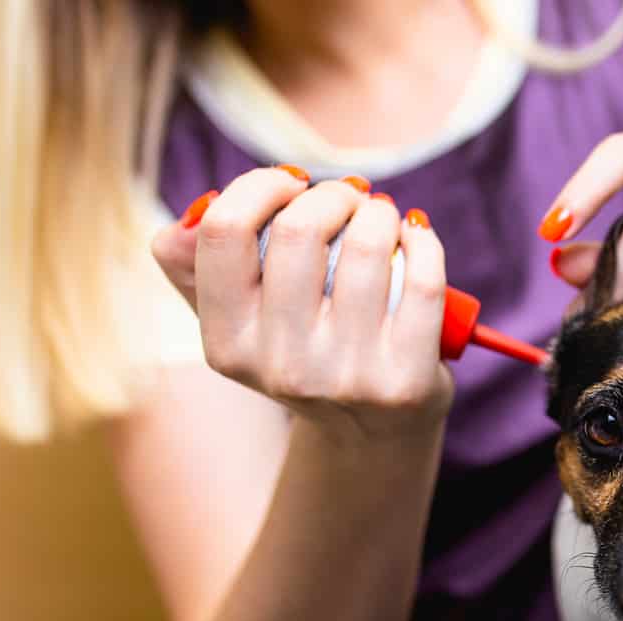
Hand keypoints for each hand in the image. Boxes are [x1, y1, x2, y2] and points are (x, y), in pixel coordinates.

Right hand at [151, 167, 453, 444]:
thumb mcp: (241, 325)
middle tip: (350, 200)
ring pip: (366, 248)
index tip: (291, 183)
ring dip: (380, 214)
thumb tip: (200, 211)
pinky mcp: (405, 382)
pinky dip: (424, 243)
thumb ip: (198, 267)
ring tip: (383, 219)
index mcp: (228, 345)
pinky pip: (422, 281)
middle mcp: (281, 366)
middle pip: (299, 229)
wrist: (372, 435)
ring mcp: (346, 378)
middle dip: (332, 194)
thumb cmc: (307, 356)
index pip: (225, 230)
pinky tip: (416, 239)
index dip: (261, 186)